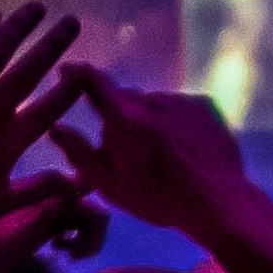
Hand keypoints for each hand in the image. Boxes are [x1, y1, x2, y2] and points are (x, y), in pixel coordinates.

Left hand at [0, 2, 84, 223]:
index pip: (48, 110)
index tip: (87, 72)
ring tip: (37, 7)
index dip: (70, 90)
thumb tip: (79, 182)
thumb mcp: (0, 203)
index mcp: (7, 142)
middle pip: (27, 72)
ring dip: (17, 27)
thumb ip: (40, 189)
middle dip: (52, 45)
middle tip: (72, 22)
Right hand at [46, 67, 249, 241]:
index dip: (76, 74)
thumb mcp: (110, 184)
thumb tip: (54, 127)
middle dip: (121, 120)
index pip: (93, 82)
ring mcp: (182, 100)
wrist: (218, 201)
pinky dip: (177, 123)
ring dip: (151, 122)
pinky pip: (181, 108)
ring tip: (164, 157)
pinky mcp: (206, 105)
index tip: (66, 71)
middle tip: (129, 154)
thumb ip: (79, 153)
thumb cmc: (158, 198)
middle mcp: (152, 99)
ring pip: (155, 106)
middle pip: (126, 101)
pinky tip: (185, 150)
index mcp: (124, 117)